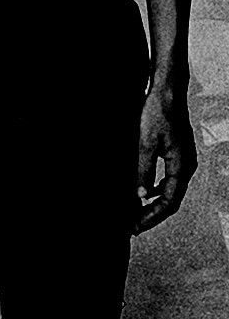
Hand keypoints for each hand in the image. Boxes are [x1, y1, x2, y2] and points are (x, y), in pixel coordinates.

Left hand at [135, 83, 195, 232]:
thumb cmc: (156, 114)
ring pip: (168, 190)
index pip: (168, 202)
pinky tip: (142, 190)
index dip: (151, 216)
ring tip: (135, 212)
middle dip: (152, 214)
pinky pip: (167, 178)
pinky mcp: (175, 153)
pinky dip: (154, 188)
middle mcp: (185, 167)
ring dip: (152, 202)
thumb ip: (143, 171)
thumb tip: (139, 196)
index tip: (136, 226)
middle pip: (170, 199)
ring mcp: (181, 160)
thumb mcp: (144, 143)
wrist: (166, 92)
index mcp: (181, 168)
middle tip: (133, 225)